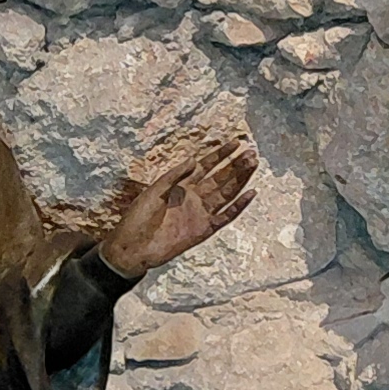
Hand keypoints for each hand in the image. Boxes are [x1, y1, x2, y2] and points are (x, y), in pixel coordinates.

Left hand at [98, 128, 259, 279]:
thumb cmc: (139, 217)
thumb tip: (193, 159)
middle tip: (251, 154)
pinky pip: (226, 216)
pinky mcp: (205, 229)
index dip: (220, 154)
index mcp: (181, 186)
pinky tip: (250, 194)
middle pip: (220, 178)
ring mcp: (201, 213)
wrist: (135, 246)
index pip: (205, 166)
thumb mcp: (154, 190)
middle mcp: (194, 197)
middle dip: (235, 165)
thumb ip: (175, 175)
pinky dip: (239, 206)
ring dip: (240, 180)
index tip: (235, 143)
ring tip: (253, 166)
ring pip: (226, 193)